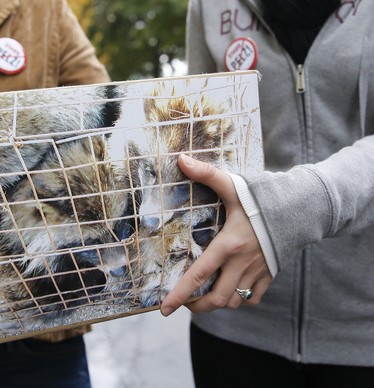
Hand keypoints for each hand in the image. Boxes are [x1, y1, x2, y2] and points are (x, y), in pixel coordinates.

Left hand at [160, 155, 271, 315]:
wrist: (304, 206)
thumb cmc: (264, 196)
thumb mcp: (234, 185)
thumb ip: (206, 174)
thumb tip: (181, 159)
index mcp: (229, 244)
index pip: (199, 275)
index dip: (180, 294)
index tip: (164, 309)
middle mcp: (242, 263)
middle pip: (217, 299)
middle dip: (196, 306)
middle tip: (183, 303)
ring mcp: (258, 272)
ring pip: (234, 301)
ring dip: (217, 303)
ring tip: (202, 296)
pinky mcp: (270, 275)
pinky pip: (252, 298)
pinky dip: (239, 300)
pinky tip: (229, 290)